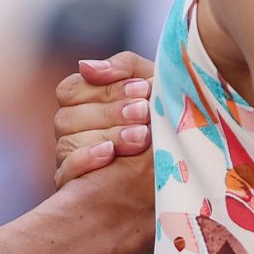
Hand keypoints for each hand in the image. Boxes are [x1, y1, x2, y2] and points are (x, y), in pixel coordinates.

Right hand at [54, 53, 154, 189]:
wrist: (188, 156)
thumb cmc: (165, 114)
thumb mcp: (152, 82)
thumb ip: (122, 67)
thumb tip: (86, 66)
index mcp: (83, 103)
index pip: (70, 90)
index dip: (104, 89)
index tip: (142, 90)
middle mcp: (72, 131)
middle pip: (68, 117)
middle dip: (110, 113)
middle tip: (144, 112)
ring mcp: (70, 159)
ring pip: (67, 143)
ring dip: (106, 136)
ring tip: (141, 137)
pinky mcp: (75, 187)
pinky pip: (65, 173)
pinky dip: (86, 160)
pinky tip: (111, 154)